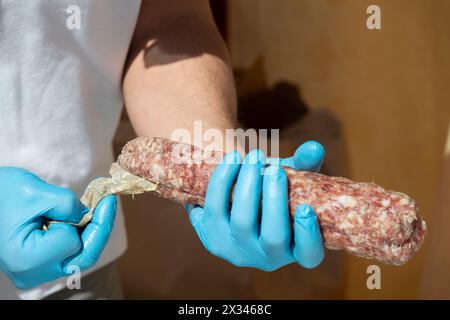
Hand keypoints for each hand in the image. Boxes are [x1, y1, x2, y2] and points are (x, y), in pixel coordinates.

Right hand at [0, 167, 116, 288]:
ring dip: (89, 231)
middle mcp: (32, 273)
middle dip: (99, 229)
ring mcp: (35, 272)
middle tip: (109, 203)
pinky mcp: (39, 265)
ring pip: (77, 256)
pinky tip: (81, 215)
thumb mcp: (35, 191)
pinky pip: (68, 253)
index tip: (105, 196)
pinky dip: (77, 233)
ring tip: (95, 205)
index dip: (90, 219)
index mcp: (27, 259)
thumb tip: (88, 213)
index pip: (73, 243)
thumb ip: (66, 204)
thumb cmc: (1, 193)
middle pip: (82, 257)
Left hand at [187, 141, 324, 270]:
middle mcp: (268, 258)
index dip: (309, 236)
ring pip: (242, 223)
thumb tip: (314, 147)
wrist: (232, 196)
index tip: (306, 208)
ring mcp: (238, 251)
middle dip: (274, 200)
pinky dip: (222, 182)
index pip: (309, 255)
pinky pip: (214, 210)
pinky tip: (232, 160)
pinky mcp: (212, 239)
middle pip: (273, 237)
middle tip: (275, 170)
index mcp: (295, 248)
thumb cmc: (271, 190)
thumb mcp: (291, 179)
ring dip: (246, 186)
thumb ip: (305, 165)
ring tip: (254, 157)